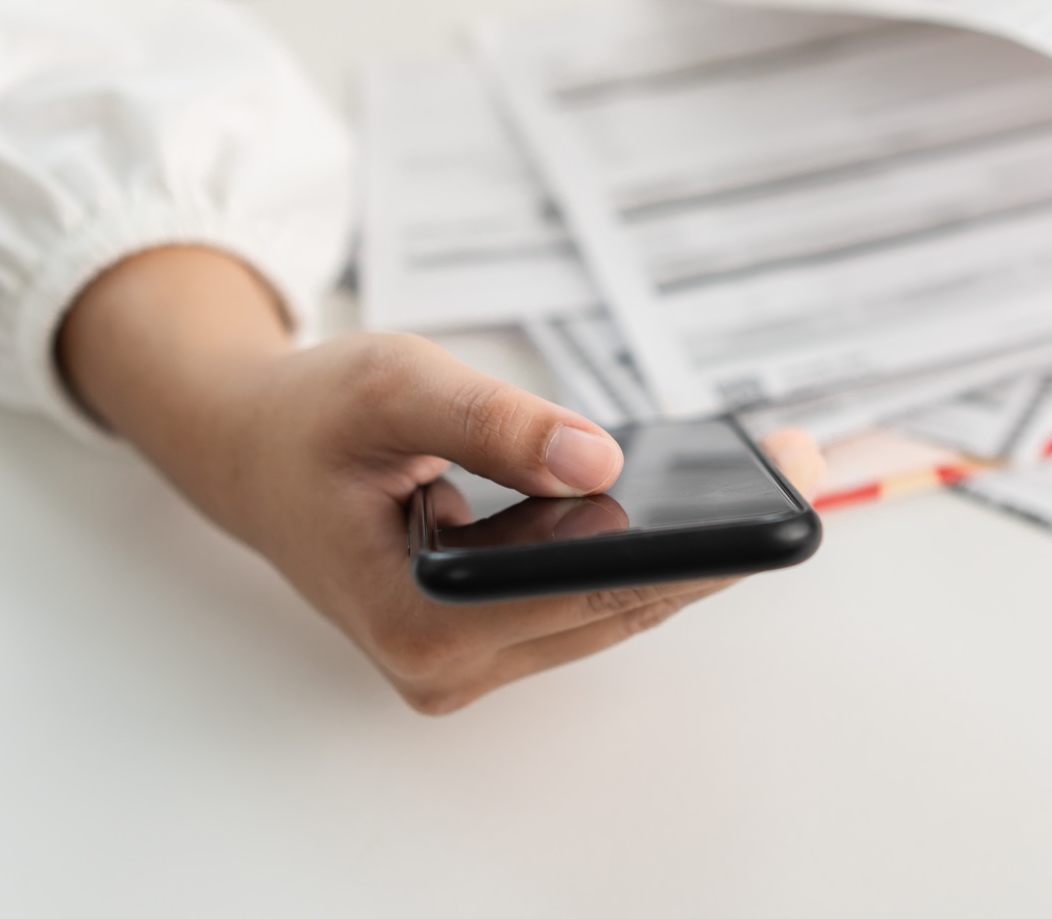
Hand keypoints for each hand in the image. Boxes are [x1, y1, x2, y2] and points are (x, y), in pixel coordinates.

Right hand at [58, 247, 823, 713]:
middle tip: (803, 466)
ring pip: (612, 608)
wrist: (248, 450)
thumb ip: (494, 421)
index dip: (697, 542)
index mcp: (419, 619)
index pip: (593, 589)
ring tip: (773, 471)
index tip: (779, 493)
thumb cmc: (312, 417)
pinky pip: (587, 598)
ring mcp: (466, 662)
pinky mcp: (485, 639)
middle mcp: (446, 665)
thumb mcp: (394, 386)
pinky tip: (703, 497)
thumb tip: (600, 460)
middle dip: (715, 538)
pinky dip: (641, 548)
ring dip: (689, 546)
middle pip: (618, 607)